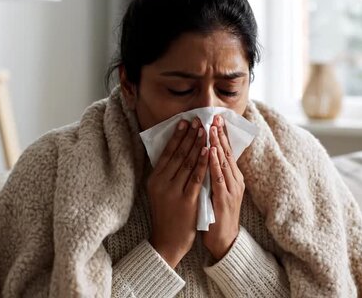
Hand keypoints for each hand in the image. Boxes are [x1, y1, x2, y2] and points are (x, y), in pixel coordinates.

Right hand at [147, 117, 208, 267]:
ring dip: (197, 144)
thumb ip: (165, 173)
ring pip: (188, 163)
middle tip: (198, 121)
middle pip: (178, 154)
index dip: (177, 136)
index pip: (166, 153)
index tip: (184, 122)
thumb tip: (175, 150)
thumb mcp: (159, 192)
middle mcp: (162, 183)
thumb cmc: (166, 214)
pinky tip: (208, 151)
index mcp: (154, 179)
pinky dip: (203, 162)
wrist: (167, 241)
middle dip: (189, 136)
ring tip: (205, 130)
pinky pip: (197, 177)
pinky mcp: (187, 201)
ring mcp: (174, 192)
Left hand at [202, 114, 244, 260]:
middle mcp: (235, 180)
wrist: (224, 239)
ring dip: (217, 144)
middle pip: (227, 152)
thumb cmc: (217, 214)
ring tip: (211, 129)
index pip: (226, 151)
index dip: (221, 135)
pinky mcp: (225, 199)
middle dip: (220, 134)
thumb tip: (205, 154)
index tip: (215, 119)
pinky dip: (215, 164)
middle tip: (214, 117)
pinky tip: (210, 152)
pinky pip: (219, 178)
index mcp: (232, 177)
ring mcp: (232, 189)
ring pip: (224, 162)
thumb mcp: (216, 189)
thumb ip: (213, 173)